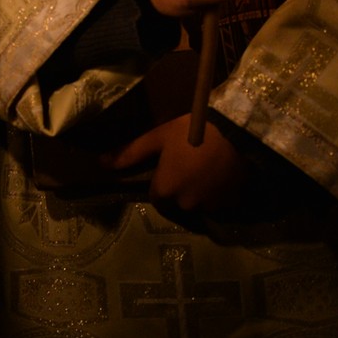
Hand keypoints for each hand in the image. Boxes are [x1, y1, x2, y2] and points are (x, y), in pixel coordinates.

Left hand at [102, 114, 250, 213]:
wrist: (237, 131)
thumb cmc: (192, 131)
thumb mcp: (159, 137)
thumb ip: (130, 153)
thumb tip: (100, 163)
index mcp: (165, 191)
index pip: (157, 197)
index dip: (162, 183)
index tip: (169, 168)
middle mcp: (186, 204)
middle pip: (179, 202)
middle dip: (181, 189)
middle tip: (190, 166)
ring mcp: (211, 206)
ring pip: (200, 204)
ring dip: (201, 192)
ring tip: (208, 169)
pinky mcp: (232, 203)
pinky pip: (222, 203)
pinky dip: (220, 194)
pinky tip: (223, 175)